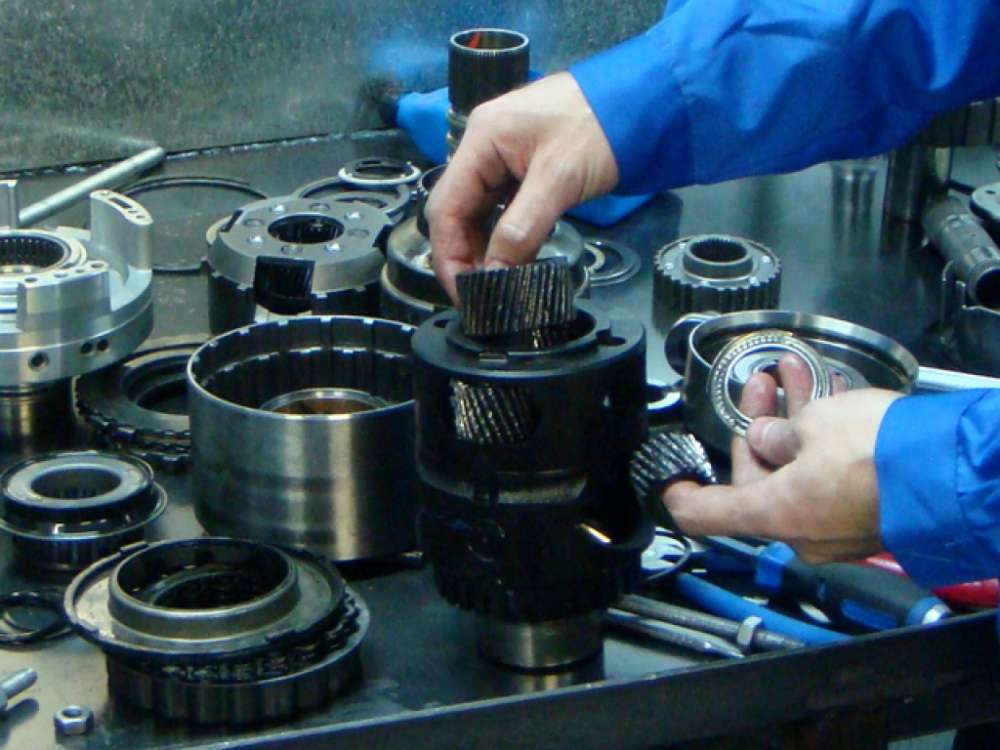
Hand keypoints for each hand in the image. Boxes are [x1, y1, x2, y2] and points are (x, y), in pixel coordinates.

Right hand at [426, 72, 618, 301]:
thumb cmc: (601, 125)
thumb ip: (521, 229)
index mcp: (480, 140)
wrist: (645, 101)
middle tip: (483, 295)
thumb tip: (495, 274)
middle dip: (465, 255)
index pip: (445, 207)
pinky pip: (503, 209)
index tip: (463, 293)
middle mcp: (483, 147)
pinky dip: (506, 236)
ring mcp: (504, 158)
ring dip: (486, 249)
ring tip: (499, 283)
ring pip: (480, 213)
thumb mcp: (559, 178)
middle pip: (457, 212)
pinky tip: (515, 259)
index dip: (449, 255)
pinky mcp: (525, 169)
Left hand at [662, 355, 902, 562]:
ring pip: (795, 472)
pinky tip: (823, 397)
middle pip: (756, 481)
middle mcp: (801, 531)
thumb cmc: (879, 452)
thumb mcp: (814, 427)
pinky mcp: (863, 515)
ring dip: (791, 424)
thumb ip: (779, 431)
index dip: (682, 496)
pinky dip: (820, 443)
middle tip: (759, 388)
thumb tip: (767, 433)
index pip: (707, 515)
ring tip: (790, 377)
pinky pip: (826, 479)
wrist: (954, 473)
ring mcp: (834, 527)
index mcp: (775, 514)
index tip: (669, 482)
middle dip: (757, 428)